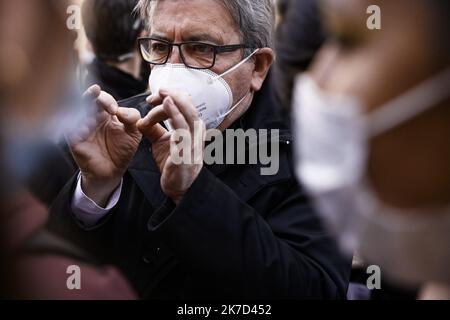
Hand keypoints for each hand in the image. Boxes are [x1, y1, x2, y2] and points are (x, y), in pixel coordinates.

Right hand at [68, 85, 141, 206]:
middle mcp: (91, 117)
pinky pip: (69, 130)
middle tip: (99, 99)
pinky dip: (76, 128)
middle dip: (91, 96)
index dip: (107, 100)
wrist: (113, 171)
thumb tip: (120, 110)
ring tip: (92, 123)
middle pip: (85, 98)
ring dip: (83, 112)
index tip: (115, 110)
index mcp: (105, 113)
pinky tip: (84, 132)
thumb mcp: (134, 132)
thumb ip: (132, 118)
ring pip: (75, 111)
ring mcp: (81, 127)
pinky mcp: (74, 140)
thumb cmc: (122, 149)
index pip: (102, 97)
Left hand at [137, 89, 205, 204]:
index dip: (170, 98)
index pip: (185, 107)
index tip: (152, 98)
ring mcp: (193, 142)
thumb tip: (140, 119)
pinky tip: (166, 105)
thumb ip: (153, 130)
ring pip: (189, 115)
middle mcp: (195, 134)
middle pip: (189, 106)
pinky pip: (182, 129)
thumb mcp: (161, 144)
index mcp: (191, 129)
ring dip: (175, 101)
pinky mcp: (186, 151)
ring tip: (162, 93)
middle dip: (174, 95)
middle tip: (158, 90)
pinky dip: (175, 114)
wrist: (179, 189)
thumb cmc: (173, 166)